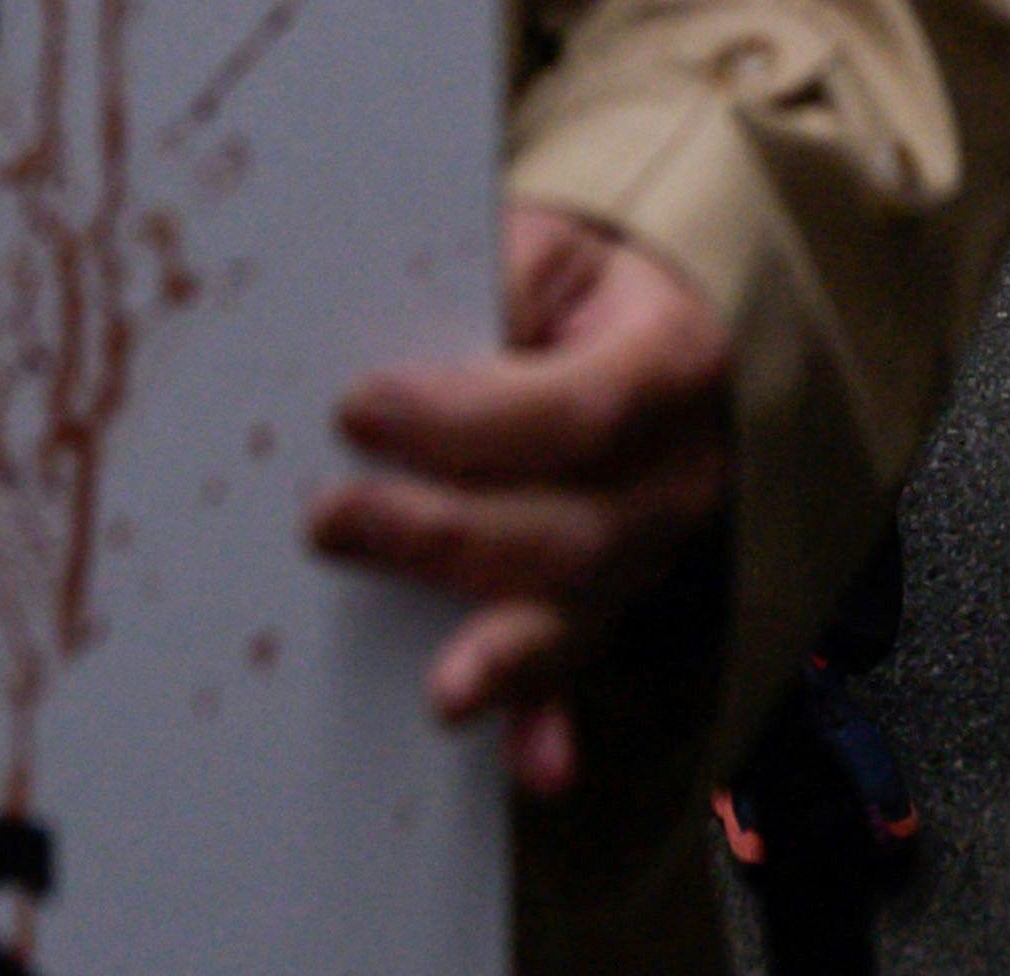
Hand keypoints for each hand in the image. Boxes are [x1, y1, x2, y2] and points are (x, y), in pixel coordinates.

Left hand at [310, 202, 735, 798]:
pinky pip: (582, 672)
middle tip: (330, 520)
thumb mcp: (551, 244)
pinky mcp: (611, 602)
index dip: (467, 417)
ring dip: (508, 655)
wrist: (657, 321)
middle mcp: (678, 470)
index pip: (575, 409)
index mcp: (671, 360)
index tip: (358, 407)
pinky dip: (553, 723)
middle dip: (444, 534)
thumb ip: (491, 280)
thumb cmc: (582, 282)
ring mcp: (652, 550)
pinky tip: (534, 766)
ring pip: (579, 612)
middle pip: (573, 529)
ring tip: (441, 686)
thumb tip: (403, 331)